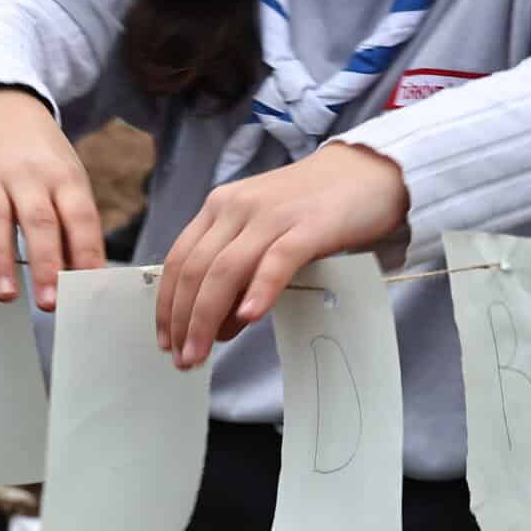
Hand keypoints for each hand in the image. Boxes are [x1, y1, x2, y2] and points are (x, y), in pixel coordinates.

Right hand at [0, 87, 104, 309]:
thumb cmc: (41, 158)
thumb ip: (73, 226)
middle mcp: (27, 174)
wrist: (0, 105)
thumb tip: (85, 279)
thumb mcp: (67, 180)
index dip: (86, 252)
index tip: (87, 288)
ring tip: (4, 295)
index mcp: (62, 176)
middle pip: (39, 220)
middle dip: (44, 262)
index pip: (80, 216)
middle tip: (49, 302)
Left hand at [155, 142, 410, 368]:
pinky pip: (277, 260)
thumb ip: (240, 271)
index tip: (166, 340)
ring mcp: (271, 215)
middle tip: (183, 359)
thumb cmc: (312, 208)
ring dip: (207, 317)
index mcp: (220, 207)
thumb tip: (220, 323)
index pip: (180, 259)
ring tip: (202, 352)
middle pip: (197, 270)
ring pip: (226, 269)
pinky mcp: (308, 226)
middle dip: (184, 320)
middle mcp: (236, 207)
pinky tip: (249, 317)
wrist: (364, 172)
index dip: (168, 304)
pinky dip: (259, 290)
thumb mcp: (263, 233)